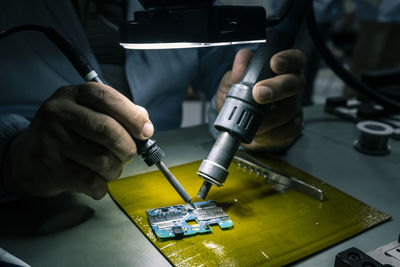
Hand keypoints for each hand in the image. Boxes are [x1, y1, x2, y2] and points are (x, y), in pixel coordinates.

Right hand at [2, 82, 152, 198]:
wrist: (28, 157)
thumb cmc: (70, 134)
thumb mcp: (90, 113)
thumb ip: (119, 114)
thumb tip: (145, 125)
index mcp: (74, 94)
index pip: (108, 99)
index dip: (133, 117)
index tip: (146, 132)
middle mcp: (58, 112)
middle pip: (108, 131)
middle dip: (127, 148)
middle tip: (127, 155)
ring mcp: (51, 140)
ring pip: (102, 160)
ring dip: (115, 170)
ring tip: (109, 169)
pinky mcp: (49, 167)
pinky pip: (90, 181)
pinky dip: (101, 187)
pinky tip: (97, 183)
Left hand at [216, 49, 305, 150]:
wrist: (236, 127)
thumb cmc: (238, 100)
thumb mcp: (231, 83)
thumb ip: (237, 71)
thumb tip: (243, 57)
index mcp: (280, 70)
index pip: (294, 59)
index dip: (288, 59)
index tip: (275, 63)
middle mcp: (291, 86)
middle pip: (295, 84)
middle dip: (277, 88)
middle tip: (259, 93)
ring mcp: (294, 107)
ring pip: (289, 110)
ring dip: (267, 117)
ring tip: (251, 120)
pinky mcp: (292, 127)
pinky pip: (288, 130)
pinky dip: (271, 133)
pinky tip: (261, 132)